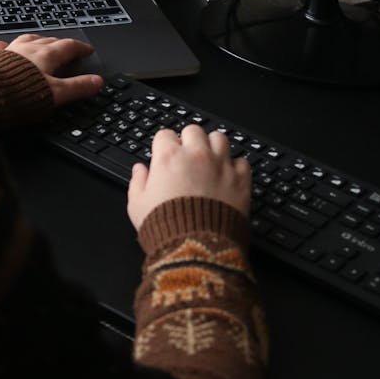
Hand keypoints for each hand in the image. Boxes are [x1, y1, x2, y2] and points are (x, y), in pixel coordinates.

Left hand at [0, 33, 103, 107]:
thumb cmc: (19, 94)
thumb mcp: (56, 94)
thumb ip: (78, 87)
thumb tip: (96, 83)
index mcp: (46, 56)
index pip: (68, 46)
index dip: (80, 48)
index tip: (87, 50)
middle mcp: (27, 50)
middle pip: (48, 41)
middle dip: (60, 43)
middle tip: (67, 48)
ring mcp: (8, 52)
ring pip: (25, 40)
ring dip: (36, 40)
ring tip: (40, 42)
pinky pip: (0, 47)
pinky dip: (6, 46)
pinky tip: (4, 47)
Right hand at [127, 124, 250, 231]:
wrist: (197, 248)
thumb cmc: (166, 228)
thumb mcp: (137, 206)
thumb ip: (137, 182)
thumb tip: (139, 170)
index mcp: (169, 158)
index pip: (165, 134)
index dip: (163, 144)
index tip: (164, 154)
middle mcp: (196, 156)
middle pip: (193, 130)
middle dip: (188, 140)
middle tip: (187, 156)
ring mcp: (220, 165)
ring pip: (220, 138)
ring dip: (213, 146)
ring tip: (209, 160)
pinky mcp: (240, 180)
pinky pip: (242, 161)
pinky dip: (235, 167)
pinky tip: (228, 176)